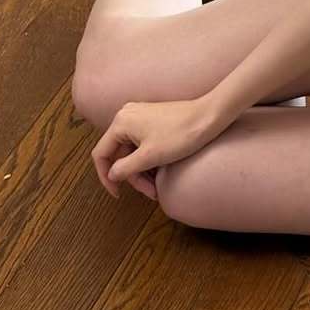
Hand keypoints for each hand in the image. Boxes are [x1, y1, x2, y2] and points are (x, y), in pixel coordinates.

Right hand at [92, 98, 223, 200]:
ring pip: (132, 151)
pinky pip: (142, 144)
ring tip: (156, 186)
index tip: (117, 193)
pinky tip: (159, 172)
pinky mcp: (152, 120)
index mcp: (121, 122)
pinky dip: (148, 160)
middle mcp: (127, 116)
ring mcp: (140, 116)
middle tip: (149, 191)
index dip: (105, 177)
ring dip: (142, 171)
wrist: (209, 116)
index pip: (101, 154)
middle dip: (132, 176)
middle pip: (119, 154)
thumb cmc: (180, 134)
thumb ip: (124, 169)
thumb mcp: (149, 157)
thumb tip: (112, 175)